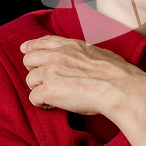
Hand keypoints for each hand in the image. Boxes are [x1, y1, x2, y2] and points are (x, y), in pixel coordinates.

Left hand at [22, 36, 145, 145]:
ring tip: (56, 97)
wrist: (120, 88)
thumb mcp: (100, 53)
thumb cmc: (117, 74)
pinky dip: (43, 104)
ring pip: (30, 80)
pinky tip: (55, 105)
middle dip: (35, 71)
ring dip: (40, 89)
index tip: (25, 49)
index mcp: (71, 46)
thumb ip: (85, 54)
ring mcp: (52, 71)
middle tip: (47, 82)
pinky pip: (34, 98)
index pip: (45, 41)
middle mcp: (58, 55)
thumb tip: (85, 60)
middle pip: (29, 59)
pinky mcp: (50, 90)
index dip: (32, 46)